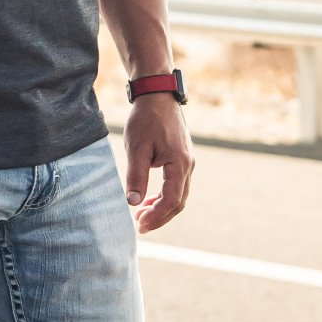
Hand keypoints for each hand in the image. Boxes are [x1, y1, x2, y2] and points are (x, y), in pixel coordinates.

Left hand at [124, 98, 193, 234]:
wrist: (157, 95)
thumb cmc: (146, 119)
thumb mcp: (136, 148)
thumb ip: (136, 177)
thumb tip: (133, 203)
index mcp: (180, 163)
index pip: (171, 200)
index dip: (156, 216)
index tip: (140, 225)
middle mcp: (188, 165)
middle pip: (178, 202)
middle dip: (160, 217)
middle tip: (140, 226)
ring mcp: (187, 161)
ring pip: (178, 195)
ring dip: (161, 208)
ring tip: (141, 216)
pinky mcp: (181, 158)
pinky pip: (176, 184)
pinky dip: (163, 196)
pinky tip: (148, 200)